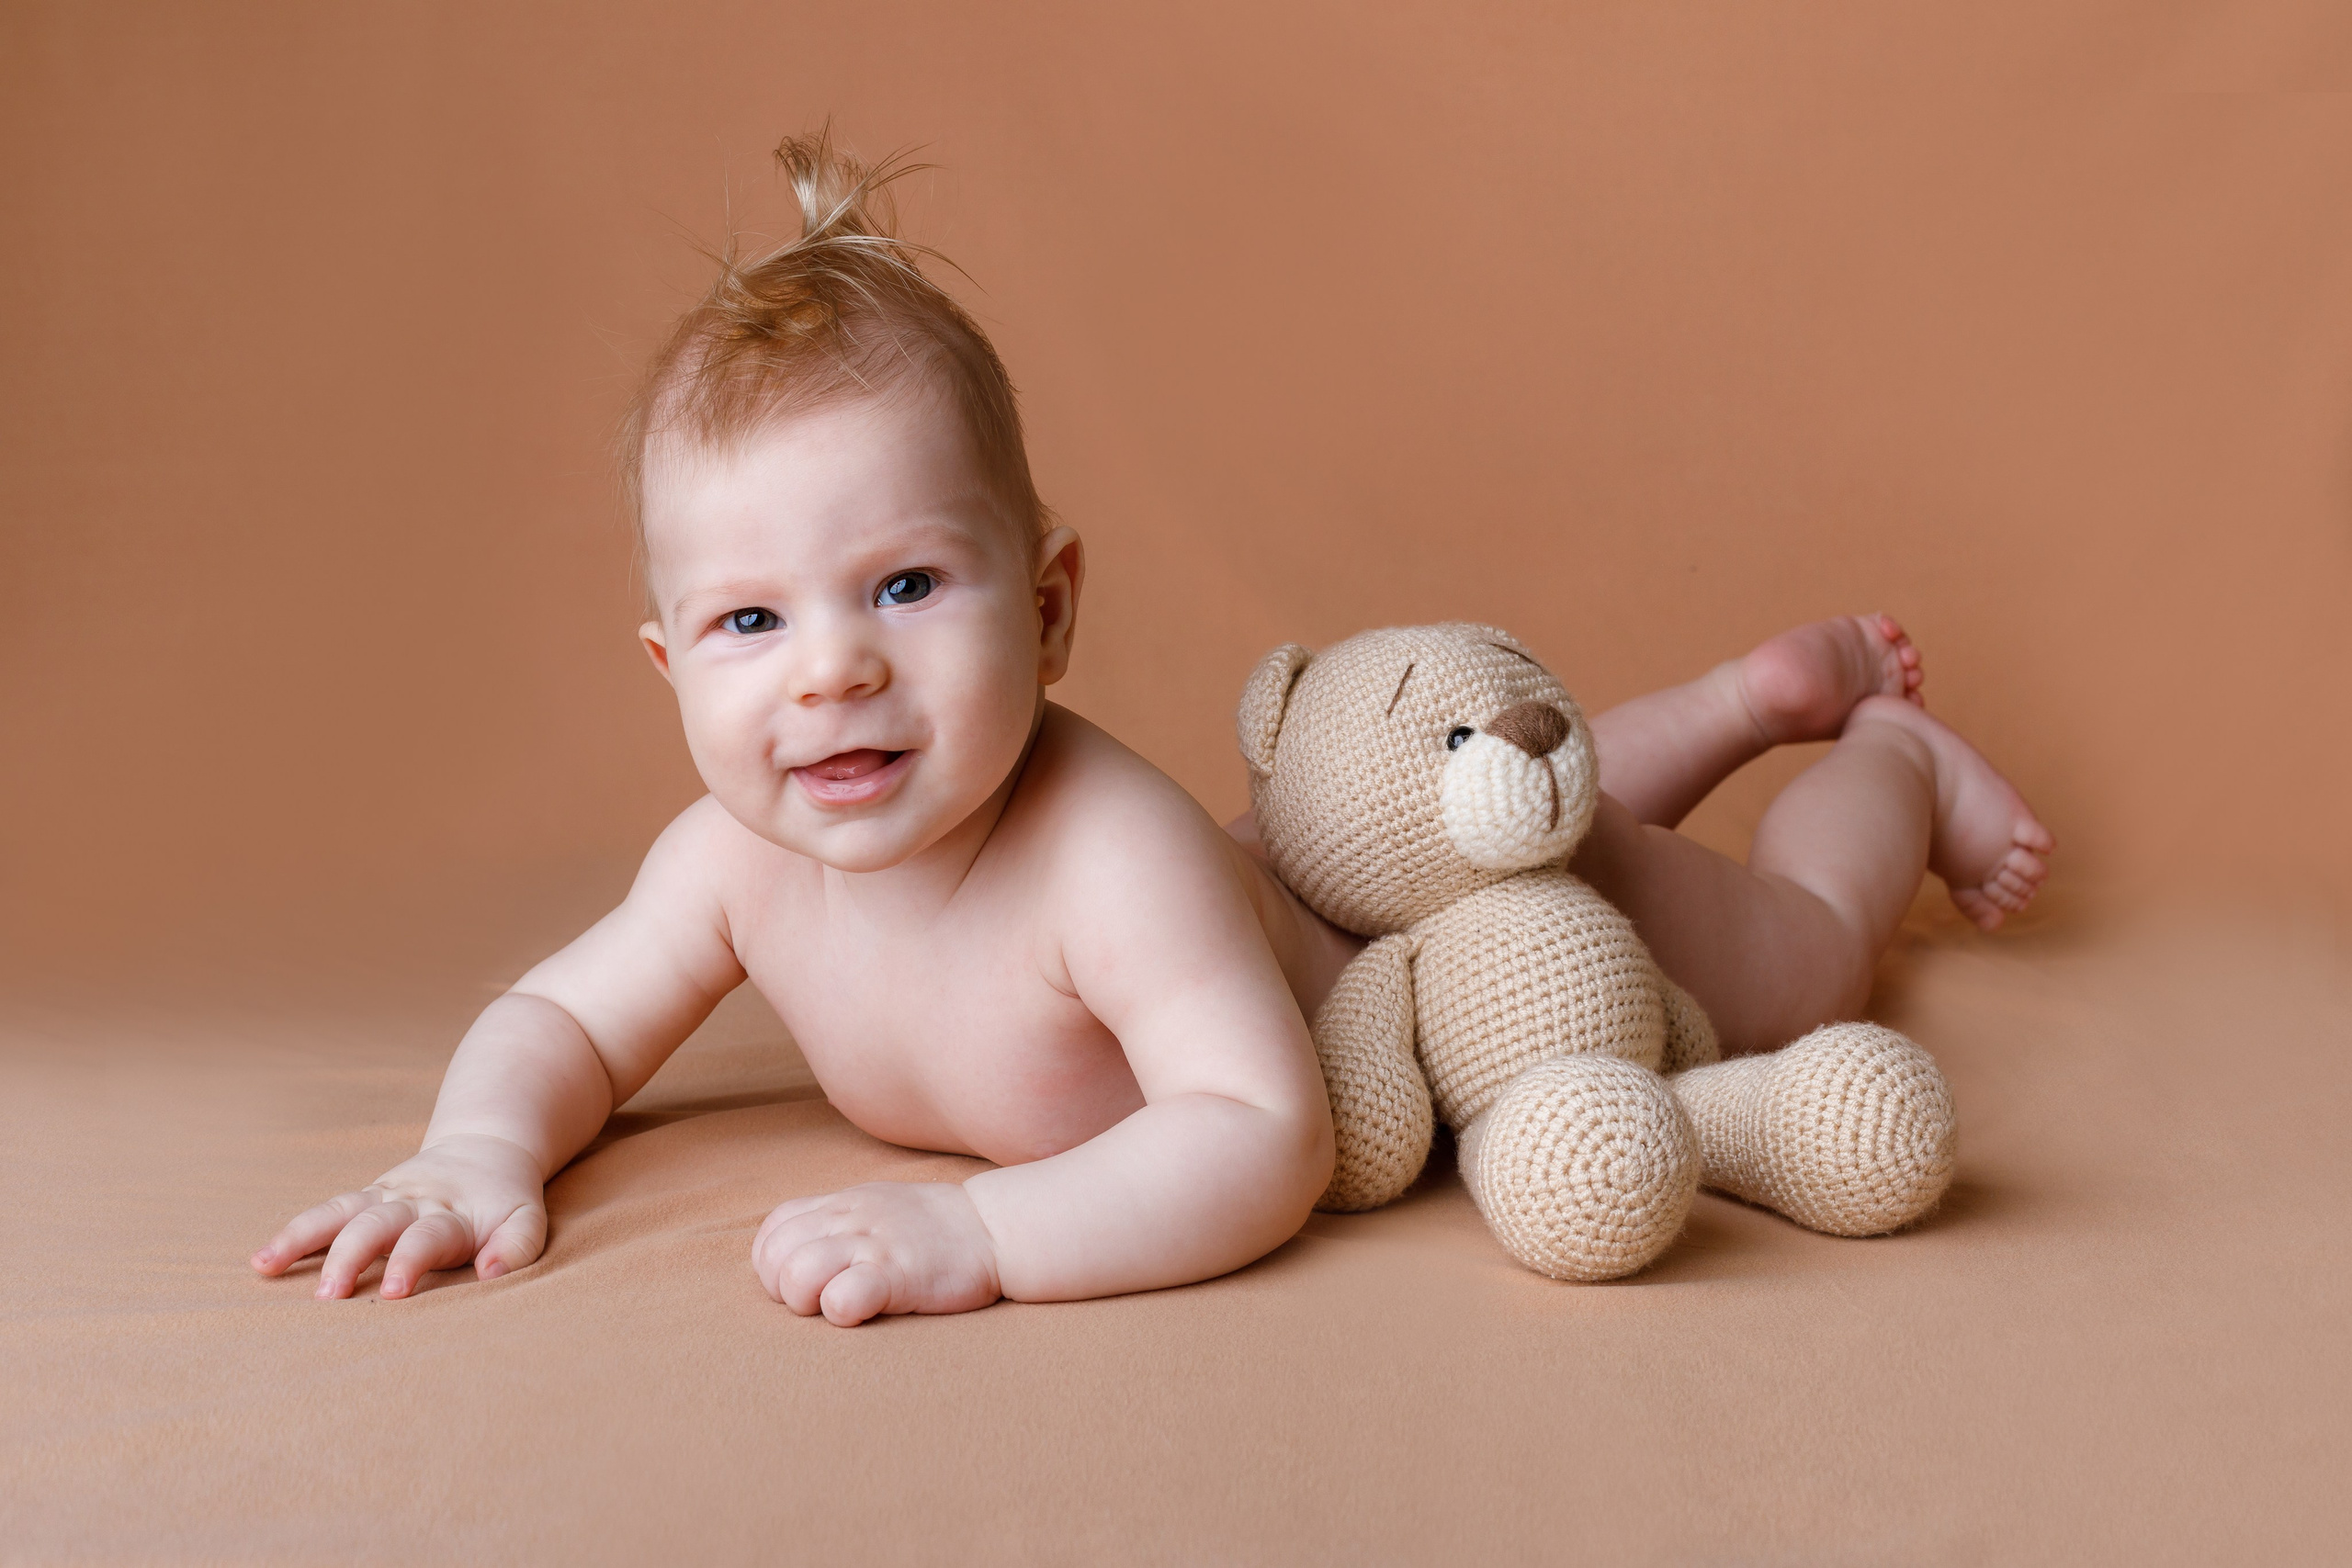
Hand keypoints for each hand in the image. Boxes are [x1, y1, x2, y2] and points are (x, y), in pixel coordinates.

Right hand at [249, 1133, 547, 1299]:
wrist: (487, 1149)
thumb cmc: (505, 1201)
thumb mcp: (526, 1219)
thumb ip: (517, 1245)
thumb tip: (491, 1274)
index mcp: (453, 1212)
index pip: (428, 1236)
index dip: (411, 1260)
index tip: (392, 1291)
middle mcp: (412, 1202)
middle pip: (375, 1224)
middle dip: (350, 1257)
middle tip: (329, 1296)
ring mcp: (383, 1199)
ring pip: (338, 1213)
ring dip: (302, 1238)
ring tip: (266, 1266)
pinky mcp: (364, 1200)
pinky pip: (324, 1214)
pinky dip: (293, 1236)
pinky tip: (261, 1260)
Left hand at [752, 1181, 1002, 1326]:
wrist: (994, 1227)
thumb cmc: (934, 1227)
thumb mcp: (876, 1207)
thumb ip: (835, 1222)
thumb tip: (797, 1253)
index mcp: (841, 1204)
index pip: (773, 1231)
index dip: (775, 1265)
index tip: (806, 1284)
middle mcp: (849, 1219)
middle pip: (776, 1257)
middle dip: (786, 1291)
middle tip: (821, 1302)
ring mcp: (872, 1244)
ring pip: (798, 1274)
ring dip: (809, 1302)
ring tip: (839, 1306)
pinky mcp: (897, 1274)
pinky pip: (842, 1296)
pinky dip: (840, 1311)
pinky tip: (863, 1311)